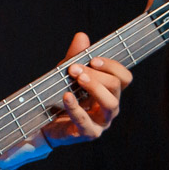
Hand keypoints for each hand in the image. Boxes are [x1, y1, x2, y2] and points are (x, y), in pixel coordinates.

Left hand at [42, 32, 132, 146]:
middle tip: (74, 68)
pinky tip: (67, 96)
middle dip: (95, 74)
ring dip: (94, 87)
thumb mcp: (66, 75)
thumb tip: (82, 36)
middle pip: (115, 86)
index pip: (124, 77)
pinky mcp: (88, 133)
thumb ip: (75, 57)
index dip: (112, 66)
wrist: (44, 124)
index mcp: (110, 91)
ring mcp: (102, 122)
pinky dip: (76, 107)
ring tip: (77, 78)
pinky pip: (86, 121)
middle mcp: (110, 106)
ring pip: (110, 103)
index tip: (92, 59)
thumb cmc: (61, 97)